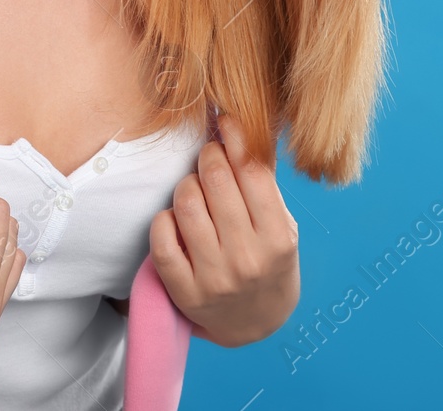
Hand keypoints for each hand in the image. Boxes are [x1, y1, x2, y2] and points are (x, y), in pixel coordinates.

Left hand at [148, 114, 299, 346]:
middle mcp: (247, 259)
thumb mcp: (281, 225)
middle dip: (208, 156)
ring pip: (185, 203)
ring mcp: (214, 278)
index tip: (225, 120)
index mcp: (278, 238)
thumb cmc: (269, 261)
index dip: (235, 138)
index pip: (252, 172)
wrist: (256, 323)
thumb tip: (244, 127)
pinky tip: (176, 218)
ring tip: (194, 188)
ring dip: (186, 185)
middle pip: (215, 180)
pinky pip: (161, 238)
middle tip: (208, 155)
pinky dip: (164, 219)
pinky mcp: (185, 292)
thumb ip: (264, 182)